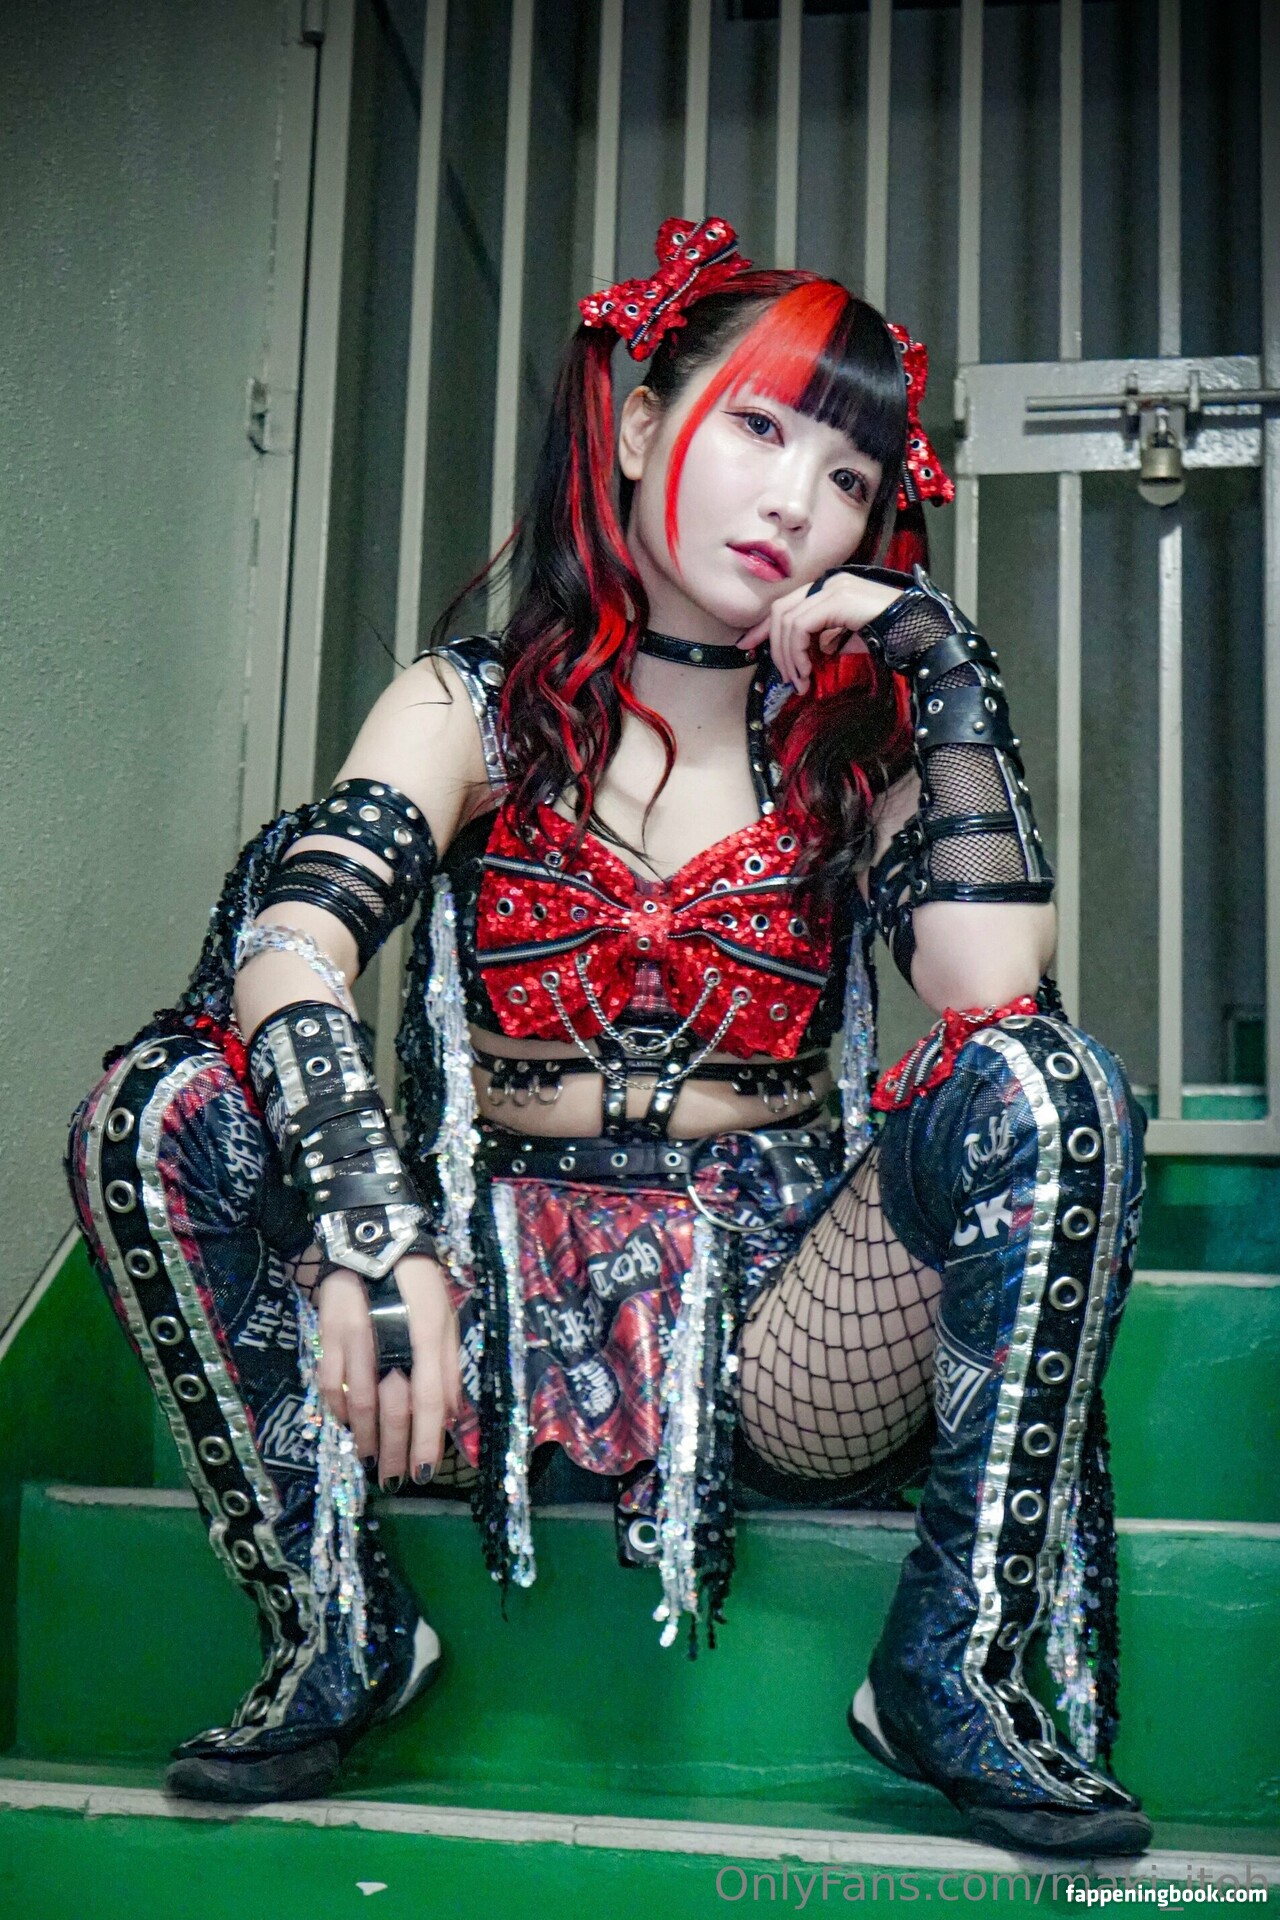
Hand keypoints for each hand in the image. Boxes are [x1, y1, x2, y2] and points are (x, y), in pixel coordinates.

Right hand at [315, 1255, 461, 1489]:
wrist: (373, 1241)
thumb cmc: (418, 1282)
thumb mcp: (446, 1319)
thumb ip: (448, 1366)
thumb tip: (450, 1413)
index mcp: (426, 1339)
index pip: (428, 1402)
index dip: (427, 1440)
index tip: (424, 1471)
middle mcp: (390, 1345)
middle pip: (392, 1410)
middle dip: (395, 1451)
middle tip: (395, 1481)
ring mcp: (354, 1342)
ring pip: (358, 1403)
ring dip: (365, 1439)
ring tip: (370, 1462)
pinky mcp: (327, 1337)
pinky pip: (328, 1384)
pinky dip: (337, 1410)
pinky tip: (345, 1427)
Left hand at [736, 569, 905, 693]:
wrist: (917, 630)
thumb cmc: (889, 636)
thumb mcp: (848, 640)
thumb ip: (826, 641)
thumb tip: (812, 653)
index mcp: (830, 589)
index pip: (786, 605)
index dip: (764, 627)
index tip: (747, 646)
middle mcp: (828, 583)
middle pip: (781, 611)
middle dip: (774, 647)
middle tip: (785, 678)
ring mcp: (833, 587)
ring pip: (787, 620)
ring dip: (787, 656)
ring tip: (800, 680)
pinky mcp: (837, 598)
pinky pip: (800, 625)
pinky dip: (797, 651)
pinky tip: (809, 669)